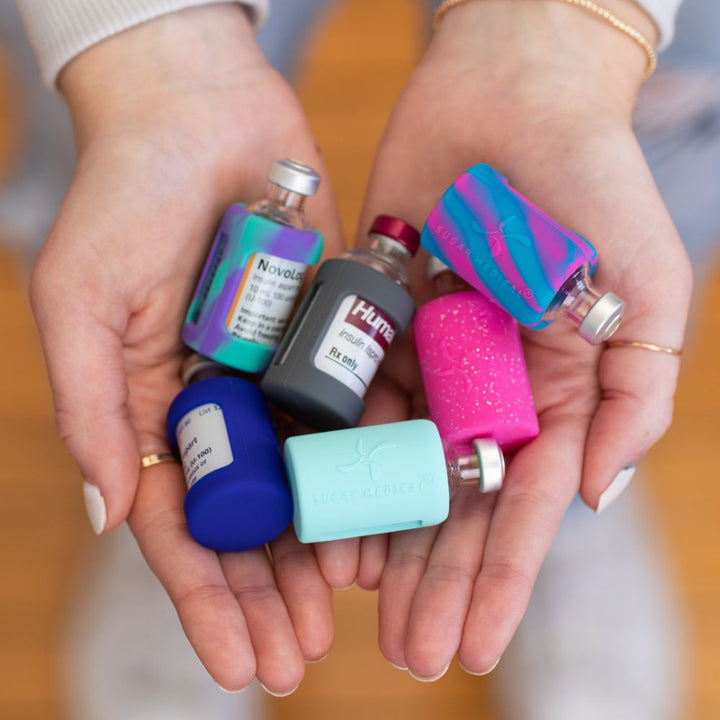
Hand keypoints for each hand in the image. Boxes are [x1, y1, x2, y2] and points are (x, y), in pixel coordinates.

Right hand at [29, 6, 344, 692]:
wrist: (199, 108)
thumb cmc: (125, 197)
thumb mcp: (82, 303)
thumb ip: (92, 411)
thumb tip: (113, 517)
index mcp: (156, 406)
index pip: (182, 525)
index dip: (207, 598)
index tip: (236, 663)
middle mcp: (221, 400)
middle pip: (250, 518)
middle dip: (269, 592)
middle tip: (297, 658)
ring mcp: (279, 372)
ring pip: (308, 478)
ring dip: (323, 545)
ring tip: (345, 607)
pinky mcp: (331, 334)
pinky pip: (354, 412)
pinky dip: (367, 465)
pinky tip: (387, 517)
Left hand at [355, 0, 691, 676]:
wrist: (511, 95)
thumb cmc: (591, 186)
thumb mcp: (647, 292)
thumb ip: (634, 396)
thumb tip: (592, 497)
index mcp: (550, 392)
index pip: (522, 509)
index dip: (498, 581)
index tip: (473, 647)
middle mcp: (484, 387)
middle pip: (453, 504)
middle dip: (434, 581)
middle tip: (409, 654)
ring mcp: (425, 358)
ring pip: (393, 465)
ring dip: (377, 533)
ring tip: (354, 600)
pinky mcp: (372, 321)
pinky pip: (348, 401)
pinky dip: (334, 456)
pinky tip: (318, 508)